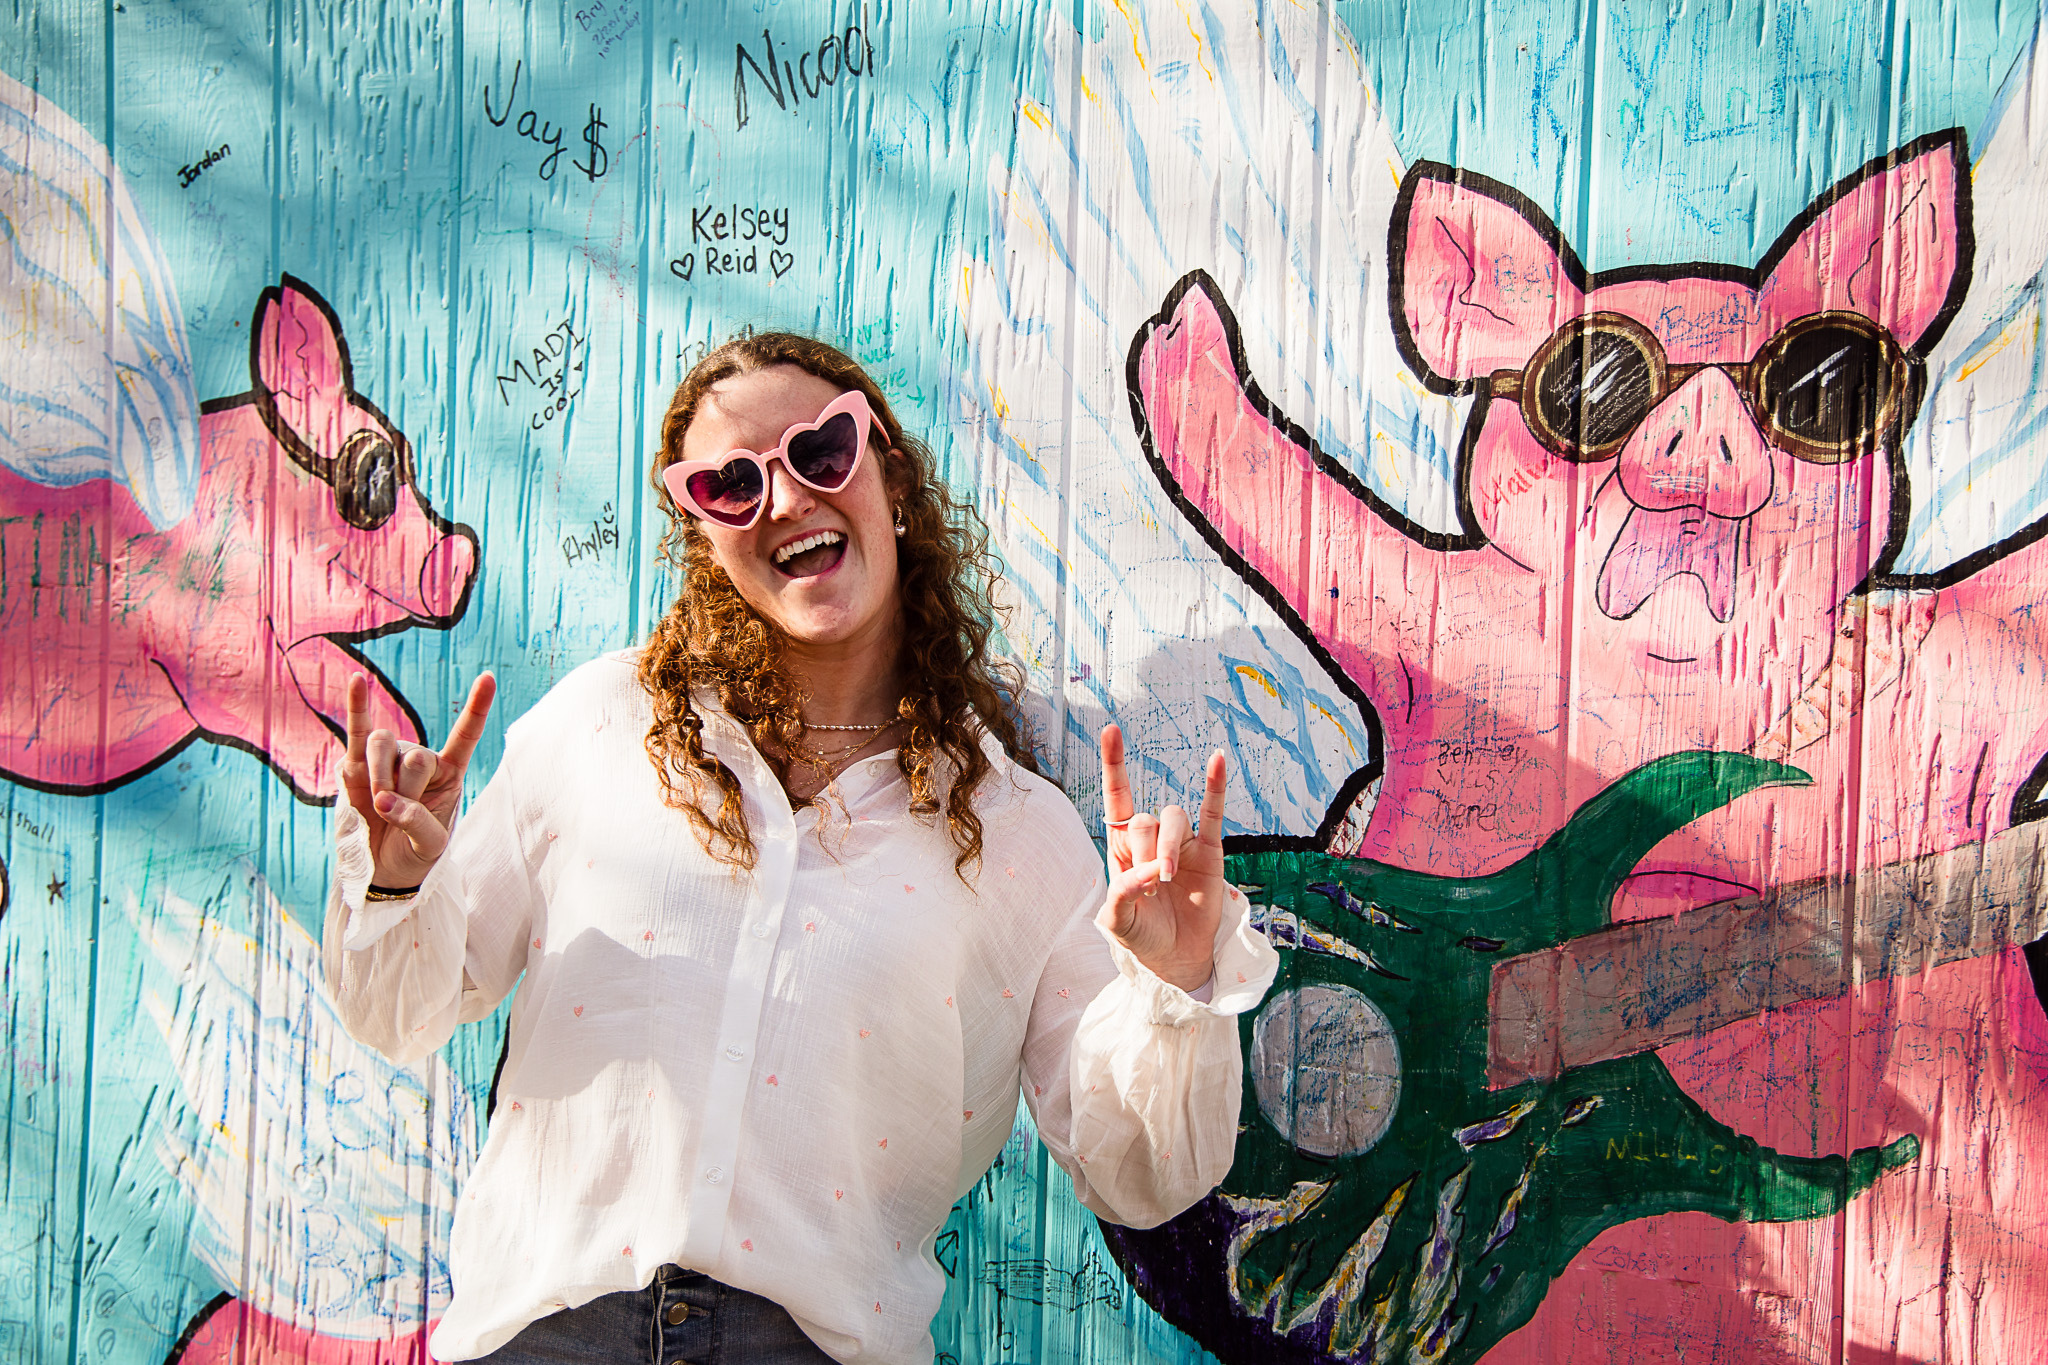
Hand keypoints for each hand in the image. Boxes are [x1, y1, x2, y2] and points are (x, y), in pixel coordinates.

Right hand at [341, 671, 495, 887]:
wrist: (384, 869)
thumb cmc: (415, 853)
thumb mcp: (430, 846)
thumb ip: (416, 822)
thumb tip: (382, 800)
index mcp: (449, 773)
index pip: (465, 736)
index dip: (476, 708)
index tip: (488, 677)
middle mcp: (420, 760)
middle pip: (415, 755)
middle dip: (406, 790)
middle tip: (396, 815)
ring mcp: (388, 760)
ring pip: (383, 745)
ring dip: (380, 776)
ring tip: (378, 803)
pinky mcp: (356, 766)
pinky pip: (356, 732)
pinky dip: (356, 706)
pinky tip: (358, 679)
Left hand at [1096, 723, 1229, 991]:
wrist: (1177, 959)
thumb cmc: (1142, 935)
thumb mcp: (1117, 922)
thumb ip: (1121, 896)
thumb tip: (1146, 873)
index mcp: (1123, 847)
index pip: (1118, 798)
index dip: (1114, 765)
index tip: (1111, 729)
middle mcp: (1152, 838)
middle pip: (1145, 818)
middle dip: (1144, 851)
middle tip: (1150, 886)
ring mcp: (1182, 842)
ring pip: (1174, 819)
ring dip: (1168, 846)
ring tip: (1167, 878)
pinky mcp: (1210, 851)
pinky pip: (1213, 813)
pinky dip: (1215, 785)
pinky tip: (1218, 759)